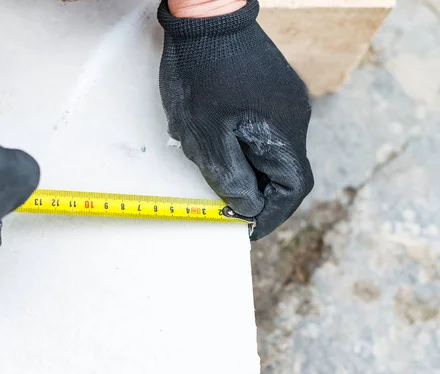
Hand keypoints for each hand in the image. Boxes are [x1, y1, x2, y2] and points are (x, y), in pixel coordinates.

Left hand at [158, 0, 313, 239]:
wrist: (207, 16)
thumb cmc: (202, 72)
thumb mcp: (207, 133)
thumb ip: (230, 175)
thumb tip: (247, 206)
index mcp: (283, 133)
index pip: (292, 189)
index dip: (271, 215)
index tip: (248, 229)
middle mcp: (295, 119)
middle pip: (286, 173)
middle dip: (258, 194)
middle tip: (228, 205)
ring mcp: (287, 104)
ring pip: (274, 154)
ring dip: (252, 171)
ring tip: (220, 170)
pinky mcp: (275, 93)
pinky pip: (267, 134)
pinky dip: (250, 150)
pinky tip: (224, 143)